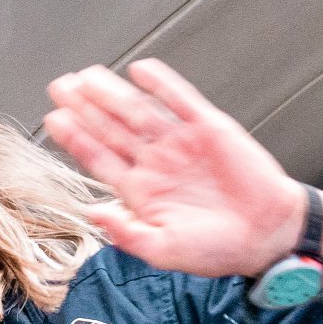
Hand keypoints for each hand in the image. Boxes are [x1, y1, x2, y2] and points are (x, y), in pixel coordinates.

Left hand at [43, 60, 318, 277]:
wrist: (268, 236)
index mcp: (143, 192)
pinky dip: (162, 85)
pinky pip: (180, 100)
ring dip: (113, 93)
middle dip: (85, 108)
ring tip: (88, 77)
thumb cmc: (220, 249)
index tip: (54, 119)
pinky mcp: (209, 129)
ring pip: (139, 111)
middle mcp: (158, 163)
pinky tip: (141, 72)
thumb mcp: (165, 252)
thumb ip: (127, 234)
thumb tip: (93, 214)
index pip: (100, 159)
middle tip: (60, 86)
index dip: (77, 139)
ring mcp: (181, 144)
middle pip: (112, 128)